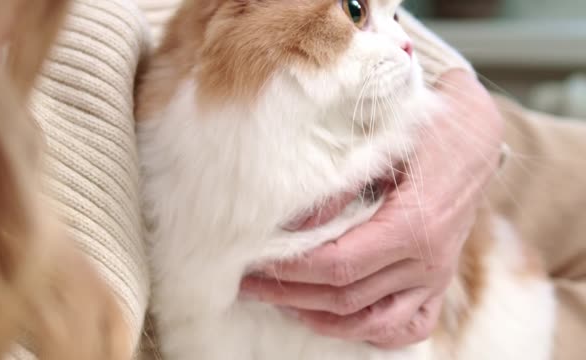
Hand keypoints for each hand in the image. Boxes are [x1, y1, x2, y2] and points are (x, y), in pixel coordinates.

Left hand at [239, 69, 503, 348]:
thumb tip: (296, 224)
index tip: (253, 263)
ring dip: (321, 318)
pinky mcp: (439, 280)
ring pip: (373, 321)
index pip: (338, 264)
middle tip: (247, 283)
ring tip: (279, 303)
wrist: (476, 132)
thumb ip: (341, 186)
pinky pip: (407, 326)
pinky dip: (370, 332)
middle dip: (290, 293)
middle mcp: (429, 261)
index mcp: (413, 227)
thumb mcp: (383, 143)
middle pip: (347, 296)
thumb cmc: (427, 128)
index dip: (291, 269)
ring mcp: (437, 276)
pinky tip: (336, 320)